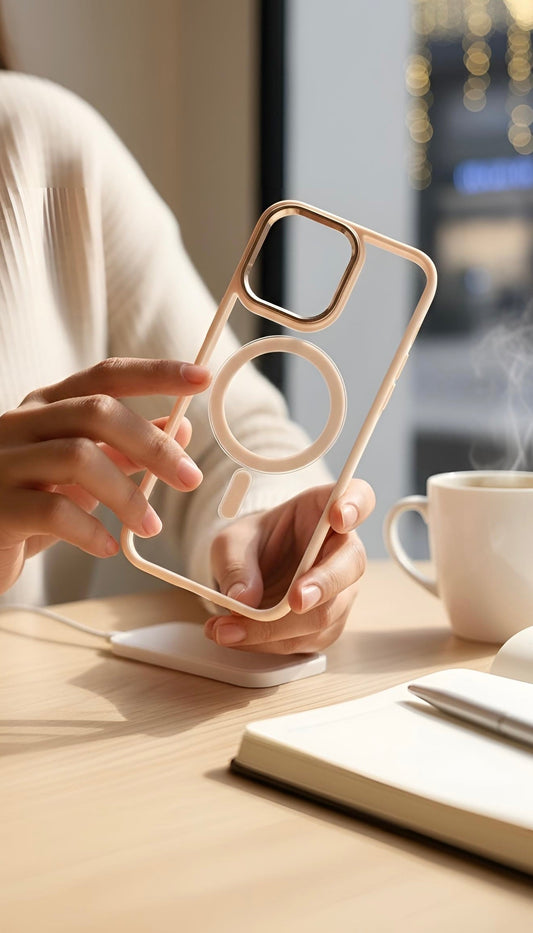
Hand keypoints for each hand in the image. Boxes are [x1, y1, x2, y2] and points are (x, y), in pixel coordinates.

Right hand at [0, 357, 209, 594]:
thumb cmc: (30, 502)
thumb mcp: (82, 472)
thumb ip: (125, 449)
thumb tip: (181, 427)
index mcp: (46, 406)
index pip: (105, 376)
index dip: (155, 374)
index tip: (201, 377)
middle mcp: (21, 423)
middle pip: (97, 412)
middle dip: (153, 445)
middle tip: (190, 478)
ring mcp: (3, 461)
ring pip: (78, 457)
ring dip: (127, 494)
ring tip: (150, 526)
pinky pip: (53, 511)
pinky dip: (91, 529)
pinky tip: (108, 546)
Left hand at [206, 479, 374, 653]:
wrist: (252, 572)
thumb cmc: (252, 545)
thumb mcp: (232, 542)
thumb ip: (237, 564)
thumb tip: (243, 598)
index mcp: (324, 510)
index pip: (358, 498)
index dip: (354, 506)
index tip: (338, 516)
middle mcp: (343, 551)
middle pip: (350, 566)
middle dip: (322, 585)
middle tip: (295, 600)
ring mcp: (341, 591)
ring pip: (325, 614)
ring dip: (277, 628)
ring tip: (228, 628)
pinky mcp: (327, 625)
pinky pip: (306, 640)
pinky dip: (268, 643)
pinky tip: (236, 636)